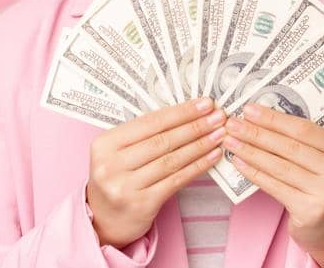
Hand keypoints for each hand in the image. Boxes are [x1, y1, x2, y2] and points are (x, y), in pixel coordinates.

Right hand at [85, 96, 227, 246]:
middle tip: (218, 116)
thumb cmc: (116, 178)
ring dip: (200, 145)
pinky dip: (197, 167)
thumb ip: (143, 136)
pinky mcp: (142, 204)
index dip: (180, 112)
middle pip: (162, 141)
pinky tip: (212, 157)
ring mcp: (125, 187)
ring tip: (219, 134)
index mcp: (104, 144)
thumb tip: (185, 114)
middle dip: (194, 126)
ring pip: (171, 160)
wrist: (104, 219)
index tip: (204, 104)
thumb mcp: (118, 153)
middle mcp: (111, 165)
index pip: (148, 123)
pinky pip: (176, 181)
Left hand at [222, 102, 323, 267]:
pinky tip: (238, 162)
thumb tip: (258, 117)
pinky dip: (253, 173)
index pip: (305, 129)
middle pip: (290, 147)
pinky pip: (275, 186)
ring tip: (230, 141)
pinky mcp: (312, 211)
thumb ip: (300, 141)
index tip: (248, 109)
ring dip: (250, 152)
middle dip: (257, 133)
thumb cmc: (319, 184)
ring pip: (280, 166)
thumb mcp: (320, 160)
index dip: (274, 118)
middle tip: (232, 124)